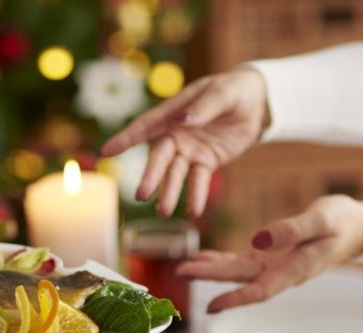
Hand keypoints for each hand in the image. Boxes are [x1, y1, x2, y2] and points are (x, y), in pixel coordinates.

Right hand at [101, 68, 267, 215]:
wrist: (256, 103)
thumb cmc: (235, 90)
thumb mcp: (224, 93)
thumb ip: (204, 107)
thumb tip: (183, 120)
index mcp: (175, 111)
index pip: (146, 126)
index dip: (125, 138)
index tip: (106, 151)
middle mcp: (177, 133)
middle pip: (160, 157)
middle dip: (151, 176)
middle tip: (141, 195)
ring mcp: (190, 150)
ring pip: (175, 173)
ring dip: (169, 192)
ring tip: (164, 211)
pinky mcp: (206, 162)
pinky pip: (198, 181)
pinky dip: (196, 195)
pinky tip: (194, 211)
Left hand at [178, 195, 362, 312]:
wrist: (360, 226)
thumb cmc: (345, 222)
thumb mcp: (322, 220)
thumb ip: (292, 230)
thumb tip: (256, 240)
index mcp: (296, 269)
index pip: (261, 290)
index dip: (235, 299)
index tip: (211, 305)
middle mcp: (282, 273)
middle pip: (241, 280)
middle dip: (211, 277)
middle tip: (182, 272)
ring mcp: (277, 265)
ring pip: (239, 272)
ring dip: (212, 270)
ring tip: (185, 267)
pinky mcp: (274, 255)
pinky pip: (244, 261)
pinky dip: (224, 259)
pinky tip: (205, 257)